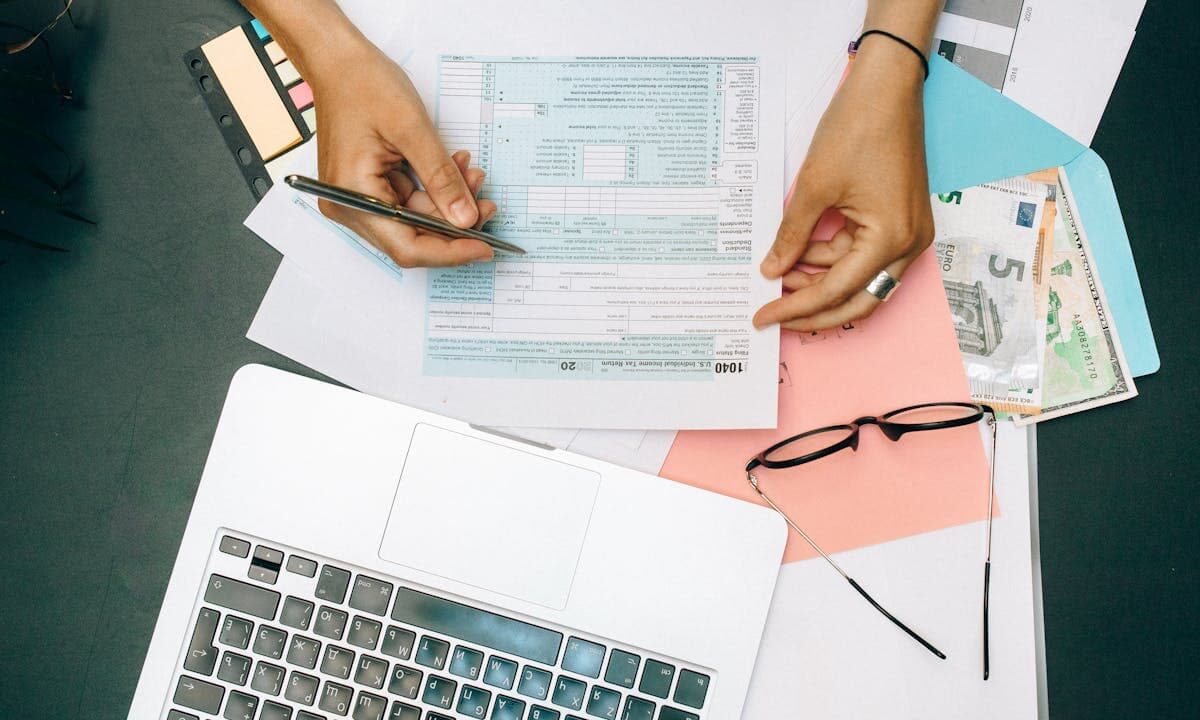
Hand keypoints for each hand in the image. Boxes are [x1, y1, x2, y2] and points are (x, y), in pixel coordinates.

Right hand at [307, 41, 496, 267]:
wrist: (339, 61)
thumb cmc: (363, 84)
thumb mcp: (412, 129)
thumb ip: (441, 178)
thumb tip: (465, 219)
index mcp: (351, 196)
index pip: (407, 247)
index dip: (449, 252)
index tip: (485, 247)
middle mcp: (349, 206)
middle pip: (412, 238)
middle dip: (453, 224)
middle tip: (487, 206)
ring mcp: (358, 199)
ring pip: (415, 220)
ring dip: (448, 203)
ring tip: (473, 175)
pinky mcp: (369, 188)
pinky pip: (408, 201)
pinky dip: (434, 190)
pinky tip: (454, 168)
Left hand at [753, 41, 933, 330]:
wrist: (886, 86)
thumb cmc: (857, 128)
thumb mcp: (814, 187)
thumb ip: (792, 236)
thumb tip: (773, 271)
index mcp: (891, 238)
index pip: (836, 290)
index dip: (796, 308)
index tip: (764, 317)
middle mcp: (909, 243)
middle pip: (858, 300)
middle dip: (814, 310)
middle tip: (775, 315)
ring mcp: (909, 232)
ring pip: (861, 279)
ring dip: (822, 281)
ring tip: (780, 273)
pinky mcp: (901, 219)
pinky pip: (865, 254)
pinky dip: (834, 258)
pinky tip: (802, 254)